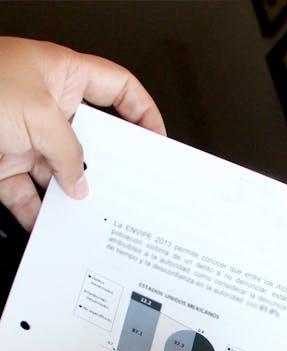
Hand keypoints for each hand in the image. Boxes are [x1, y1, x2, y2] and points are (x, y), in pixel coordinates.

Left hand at [0, 36, 164, 230]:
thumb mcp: (40, 114)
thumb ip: (71, 151)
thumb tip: (82, 181)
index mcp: (62, 74)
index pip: (118, 89)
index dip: (144, 112)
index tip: (158, 142)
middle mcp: (47, 105)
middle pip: (92, 140)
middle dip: (108, 167)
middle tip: (129, 189)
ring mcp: (25, 137)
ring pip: (61, 174)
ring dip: (73, 198)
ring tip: (92, 217)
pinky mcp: (4, 165)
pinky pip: (29, 196)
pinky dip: (39, 215)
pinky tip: (52, 228)